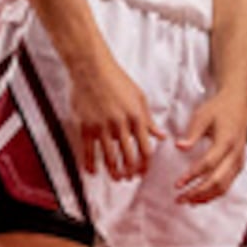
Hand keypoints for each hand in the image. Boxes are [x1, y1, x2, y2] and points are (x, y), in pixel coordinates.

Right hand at [68, 50, 163, 181]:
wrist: (91, 68)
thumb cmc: (116, 79)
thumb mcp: (139, 97)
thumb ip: (149, 119)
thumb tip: (160, 136)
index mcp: (136, 117)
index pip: (145, 149)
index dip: (145, 165)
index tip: (143, 171)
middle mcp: (120, 125)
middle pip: (129, 157)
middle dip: (131, 172)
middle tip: (130, 178)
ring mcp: (102, 127)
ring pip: (110, 158)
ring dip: (114, 172)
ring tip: (116, 178)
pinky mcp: (86, 126)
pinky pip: (89, 151)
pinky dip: (91, 164)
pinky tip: (93, 171)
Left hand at [173, 81, 246, 203]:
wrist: (238, 102)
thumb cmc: (219, 108)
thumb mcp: (203, 115)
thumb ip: (192, 133)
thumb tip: (180, 147)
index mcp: (227, 140)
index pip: (208, 164)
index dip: (192, 176)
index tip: (177, 184)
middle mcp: (235, 153)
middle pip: (217, 181)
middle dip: (197, 192)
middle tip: (180, 198)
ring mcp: (239, 160)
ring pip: (224, 186)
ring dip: (205, 197)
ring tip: (187, 201)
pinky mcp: (239, 164)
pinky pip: (227, 183)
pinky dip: (213, 193)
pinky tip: (200, 197)